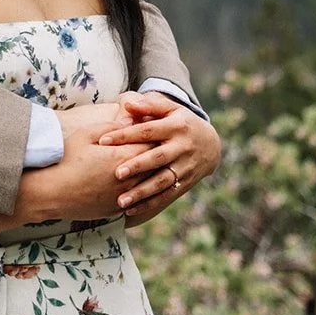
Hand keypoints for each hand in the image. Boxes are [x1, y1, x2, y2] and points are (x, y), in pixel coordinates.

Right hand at [18, 108, 152, 222]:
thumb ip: (110, 126)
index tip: (157, 131)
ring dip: (156, 175)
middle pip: (156, 165)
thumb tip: (129, 121)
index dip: (155, 136)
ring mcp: (124, 196)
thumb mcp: (84, 135)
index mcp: (122, 156)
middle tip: (164, 147)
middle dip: (160, 155)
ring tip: (160, 167)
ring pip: (151, 185)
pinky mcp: (118, 209)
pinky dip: (145, 193)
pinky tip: (146, 187)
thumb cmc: (65, 160)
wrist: (51, 193)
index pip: (151, 144)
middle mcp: (129, 178)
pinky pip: (140, 201)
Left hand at [97, 92, 220, 224]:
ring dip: (142, 192)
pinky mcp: (185, 183)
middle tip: (116, 173)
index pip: (147, 130)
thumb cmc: (180, 122)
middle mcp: (182, 147)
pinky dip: (149, 204)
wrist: (211, 144)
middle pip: (157, 158)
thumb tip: (126, 104)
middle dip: (137, 166)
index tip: (103, 140)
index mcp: (175, 126)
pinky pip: (167, 196)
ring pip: (162, 182)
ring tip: (120, 201)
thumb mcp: (169, 108)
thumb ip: (148, 105)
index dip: (125, 135)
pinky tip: (130, 210)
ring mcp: (185, 167)